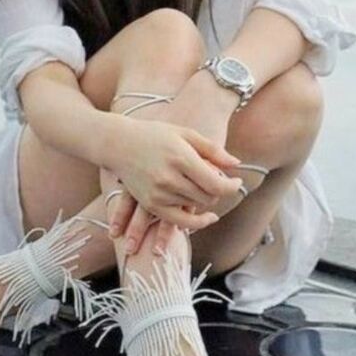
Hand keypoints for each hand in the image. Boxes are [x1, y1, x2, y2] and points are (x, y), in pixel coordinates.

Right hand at [103, 103, 241, 252]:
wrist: (118, 143)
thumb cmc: (155, 134)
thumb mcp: (185, 133)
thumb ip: (212, 149)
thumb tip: (236, 165)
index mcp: (181, 158)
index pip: (216, 184)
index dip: (232, 186)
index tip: (237, 181)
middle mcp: (169, 179)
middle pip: (208, 197)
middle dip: (219, 190)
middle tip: (219, 180)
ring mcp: (158, 194)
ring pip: (196, 207)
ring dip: (206, 199)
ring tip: (205, 187)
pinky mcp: (151, 205)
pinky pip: (180, 222)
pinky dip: (196, 221)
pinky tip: (207, 216)